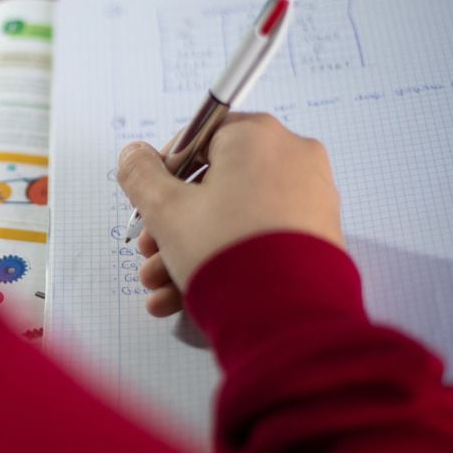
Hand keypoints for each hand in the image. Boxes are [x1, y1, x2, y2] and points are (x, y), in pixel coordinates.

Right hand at [117, 113, 343, 316]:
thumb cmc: (224, 251)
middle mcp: (291, 157)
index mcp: (257, 136)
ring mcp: (310, 197)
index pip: (198, 139)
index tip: (148, 203)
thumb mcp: (165, 209)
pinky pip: (261, 237)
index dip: (164, 173)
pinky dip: (225, 258)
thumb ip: (140, 174)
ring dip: (190, 248)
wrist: (286, 316)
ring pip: (234, 216)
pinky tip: (184, 294)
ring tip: (161, 284)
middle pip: (215, 185)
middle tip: (150, 251)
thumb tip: (133, 154)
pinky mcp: (319, 235)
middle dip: (173, 223)